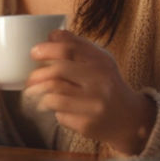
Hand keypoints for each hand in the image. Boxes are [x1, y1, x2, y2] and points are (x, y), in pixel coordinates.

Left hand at [25, 30, 156, 154]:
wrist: (129, 118)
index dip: (47, 49)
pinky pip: (60, 115)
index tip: (34, 52)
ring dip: (39, 94)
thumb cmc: (107, 83)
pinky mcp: (87, 125)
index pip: (68, 49)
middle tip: (30, 78)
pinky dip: (54, 111)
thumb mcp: (99, 60)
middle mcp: (100, 82)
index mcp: (101, 62)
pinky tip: (58, 108)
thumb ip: (77, 46)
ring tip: (34, 92)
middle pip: (58, 72)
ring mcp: (94, 105)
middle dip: (37, 74)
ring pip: (54, 96)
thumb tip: (50, 36)